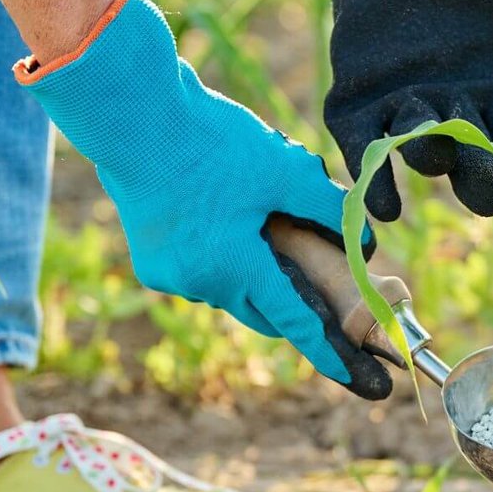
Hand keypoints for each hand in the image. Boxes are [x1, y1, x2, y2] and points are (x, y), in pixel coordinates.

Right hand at [19, 0, 392, 399]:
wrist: (130, 113)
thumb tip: (362, 242)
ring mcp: (169, 276)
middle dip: (293, 301)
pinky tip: (228, 216)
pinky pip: (203, 273)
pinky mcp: (151, 262)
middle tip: (319, 286)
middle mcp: (200, 283)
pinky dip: (224, 258)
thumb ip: (329, 211)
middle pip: (265, 308)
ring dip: (256, 272)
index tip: (355, 378)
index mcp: (236, 268)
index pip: (296, 320)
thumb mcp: (285, 170)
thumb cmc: (211, 140)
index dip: (329, 349)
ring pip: (233, 289)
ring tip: (267, 227)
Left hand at [310, 0, 492, 219]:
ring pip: (418, 151)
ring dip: (427, 159)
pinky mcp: (355, 103)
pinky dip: (373, 179)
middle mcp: (452, 113)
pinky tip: (383, 205)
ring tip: (432, 154)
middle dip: (476, 179)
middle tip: (483, 189)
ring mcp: (402, 109)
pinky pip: (363, 148)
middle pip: (468, 164)